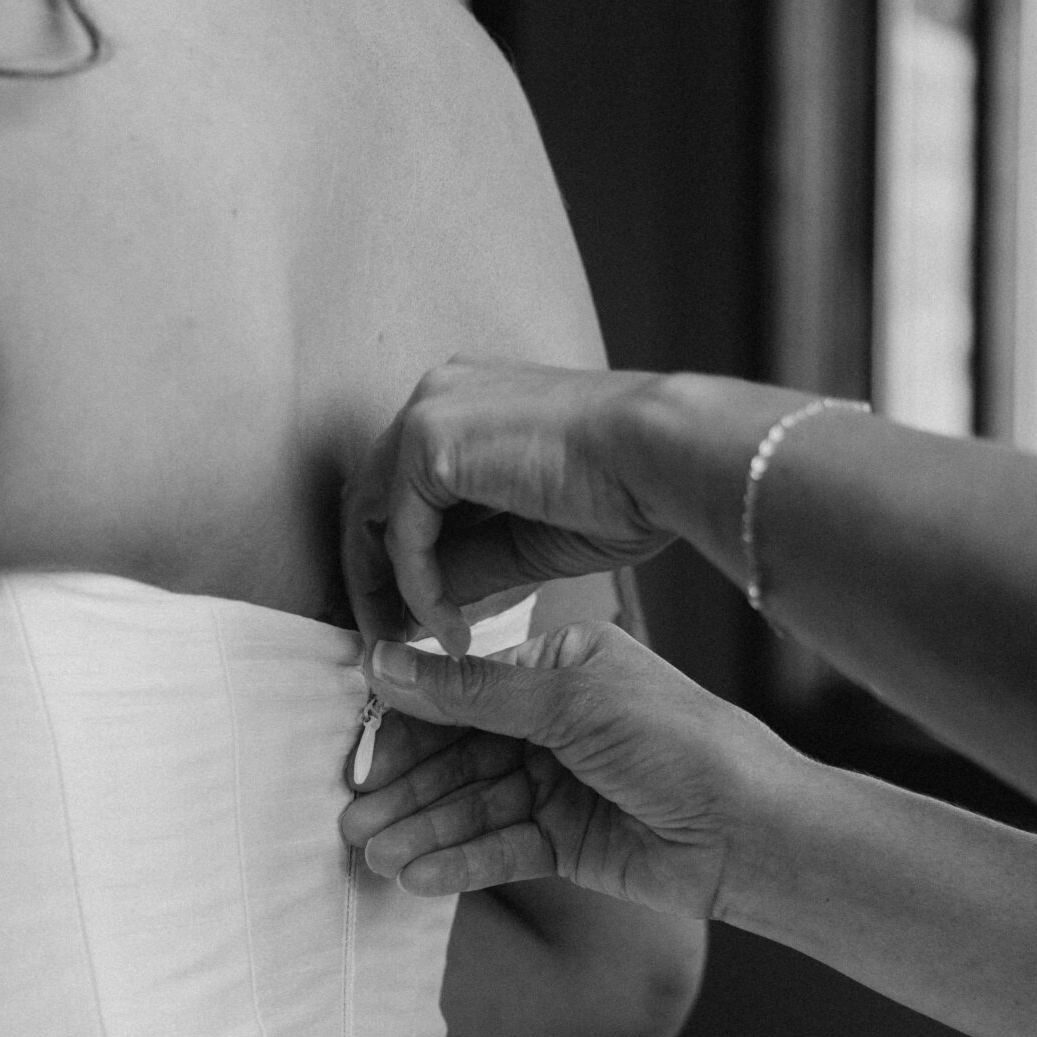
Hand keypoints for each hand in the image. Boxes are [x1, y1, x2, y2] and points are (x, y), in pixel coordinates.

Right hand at [340, 622, 786, 920]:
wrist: (752, 829)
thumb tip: (382, 664)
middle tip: (351, 816)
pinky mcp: (568, 842)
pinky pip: (501, 847)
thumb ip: (469, 693)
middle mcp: (556, 722)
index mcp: (561, 666)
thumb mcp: (568, 703)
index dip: (409, 723)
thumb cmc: (679, 742)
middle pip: (461, 754)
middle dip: (408, 787)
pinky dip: (460, 859)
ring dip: (424, 828)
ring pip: (475, 806)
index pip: (464, 692)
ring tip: (371, 853)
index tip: (360, 751)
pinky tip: (418, 873)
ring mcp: (561, 784)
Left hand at [341, 360, 677, 654]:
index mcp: (469, 403)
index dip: (398, 556)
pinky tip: (449, 628)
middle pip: (372, 495)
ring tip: (406, 642)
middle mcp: (440, 394)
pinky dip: (419, 588)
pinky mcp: (429, 438)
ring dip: (384, 587)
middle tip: (388, 637)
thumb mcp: (524, 537)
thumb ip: (466, 560)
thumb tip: (419, 604)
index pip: (404, 485)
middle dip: (372, 574)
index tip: (408, 615)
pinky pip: (403, 532)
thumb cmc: (625, 491)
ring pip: (372, 513)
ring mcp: (430, 409)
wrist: (664, 456)